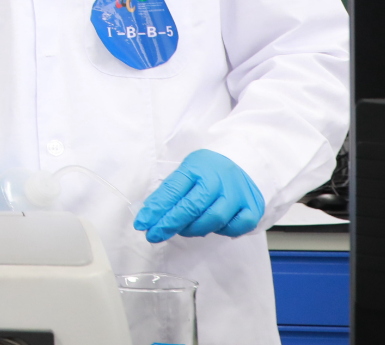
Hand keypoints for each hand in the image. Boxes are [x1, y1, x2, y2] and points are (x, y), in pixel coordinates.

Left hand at [134, 149, 264, 242]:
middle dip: (169, 224)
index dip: (155, 210)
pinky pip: (235, 228)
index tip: (142, 223)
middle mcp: (219, 180)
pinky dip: (220, 231)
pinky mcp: (253, 207)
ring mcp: (238, 194)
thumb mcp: (186, 171)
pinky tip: (212, 226)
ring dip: (192, 229)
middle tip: (155, 234)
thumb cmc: (210, 169)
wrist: (245, 162)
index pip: (173, 190)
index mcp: (197, 167)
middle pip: (192, 207)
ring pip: (213, 220)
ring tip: (182, 229)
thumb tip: (148, 215)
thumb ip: (170, 192)